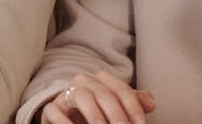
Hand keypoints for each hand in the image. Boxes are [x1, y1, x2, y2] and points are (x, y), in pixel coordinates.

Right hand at [39, 71, 154, 123]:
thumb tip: (151, 103)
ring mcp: (66, 94)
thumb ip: (134, 104)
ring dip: (95, 116)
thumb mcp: (116, 110)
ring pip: (82, 96)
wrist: (67, 120)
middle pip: (104, 93)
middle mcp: (84, 82)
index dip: (133, 107)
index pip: (121, 89)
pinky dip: (65, 122)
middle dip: (116, 114)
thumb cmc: (97, 115)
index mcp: (102, 81)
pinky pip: (55, 110)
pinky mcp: (51, 109)